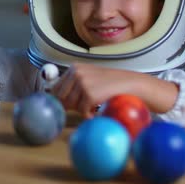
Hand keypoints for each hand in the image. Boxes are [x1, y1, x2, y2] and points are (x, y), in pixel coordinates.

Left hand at [51, 63, 177, 117]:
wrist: (130, 84)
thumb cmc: (110, 84)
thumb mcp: (89, 78)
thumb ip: (73, 85)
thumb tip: (54, 98)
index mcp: (74, 68)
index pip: (56, 88)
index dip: (60, 100)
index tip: (66, 106)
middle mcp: (76, 73)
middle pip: (61, 98)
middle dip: (71, 106)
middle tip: (84, 107)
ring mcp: (82, 83)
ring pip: (71, 105)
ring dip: (82, 110)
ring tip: (94, 106)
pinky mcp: (89, 94)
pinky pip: (82, 111)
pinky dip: (89, 115)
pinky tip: (97, 110)